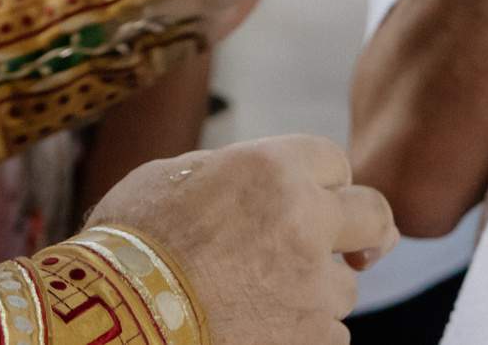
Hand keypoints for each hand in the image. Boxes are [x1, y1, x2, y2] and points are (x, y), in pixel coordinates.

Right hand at [88, 135, 396, 343]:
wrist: (113, 319)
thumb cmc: (128, 247)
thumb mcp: (173, 177)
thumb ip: (232, 172)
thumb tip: (251, 181)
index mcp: (273, 167)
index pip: (335, 161)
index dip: (323, 181)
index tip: (314, 198)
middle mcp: (305, 219)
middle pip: (374, 215)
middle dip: (363, 229)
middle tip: (351, 245)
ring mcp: (312, 286)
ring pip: (345, 286)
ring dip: (317, 292)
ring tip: (260, 300)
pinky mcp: (308, 340)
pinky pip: (330, 336)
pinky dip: (303, 336)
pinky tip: (261, 330)